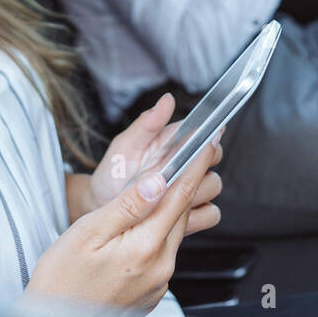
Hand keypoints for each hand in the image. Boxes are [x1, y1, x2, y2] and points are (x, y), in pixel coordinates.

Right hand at [21, 136, 221, 316]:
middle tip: (192, 153)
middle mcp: (160, 266)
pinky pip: (164, 254)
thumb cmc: (61, 281)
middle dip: (188, 181)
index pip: (180, 195)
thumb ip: (128, 206)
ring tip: (164, 185)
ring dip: (172, 207)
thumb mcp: (89, 232)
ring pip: (173, 233)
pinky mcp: (152, 292)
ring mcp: (159, 282)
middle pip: (182, 213)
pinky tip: (144, 225)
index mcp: (145, 246)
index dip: (196, 164)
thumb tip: (158, 181)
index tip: (207, 142)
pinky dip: (160, 233)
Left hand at [84, 93, 224, 236]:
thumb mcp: (124, 146)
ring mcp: (189, 188)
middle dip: (197, 167)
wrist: (102, 208)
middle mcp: (186, 163)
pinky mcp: (191, 214)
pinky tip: (173, 215)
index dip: (204, 139)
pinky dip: (197, 216)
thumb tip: (167, 100)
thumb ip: (147, 124)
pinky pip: (210, 214)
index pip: (205, 132)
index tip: (197, 146)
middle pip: (215, 158)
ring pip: (213, 186)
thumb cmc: (113, 174)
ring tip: (165, 196)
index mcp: (174, 141)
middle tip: (171, 176)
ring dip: (194, 192)